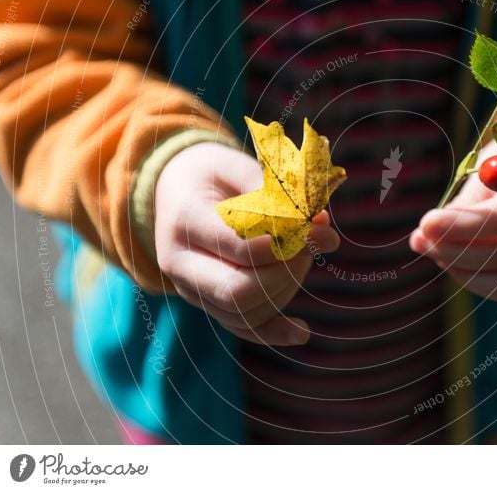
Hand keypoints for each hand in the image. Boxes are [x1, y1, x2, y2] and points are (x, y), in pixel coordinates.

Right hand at [154, 142, 338, 344]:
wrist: (177, 190)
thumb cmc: (213, 173)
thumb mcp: (236, 165)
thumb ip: (272, 191)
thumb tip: (317, 221)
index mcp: (184, 219)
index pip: (237, 246)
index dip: (284, 242)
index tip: (319, 227)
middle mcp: (179, 262)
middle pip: (238, 291)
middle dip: (288, 271)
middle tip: (314, 241)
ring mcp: (190, 288)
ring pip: (243, 312)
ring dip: (288, 289)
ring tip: (306, 254)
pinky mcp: (207, 303)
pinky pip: (241, 328)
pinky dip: (274, 332)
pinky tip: (301, 331)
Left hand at [410, 122, 496, 302]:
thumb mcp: (495, 164)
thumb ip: (467, 202)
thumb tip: (424, 238)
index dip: (463, 225)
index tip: (425, 223)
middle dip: (456, 249)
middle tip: (420, 238)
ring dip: (464, 270)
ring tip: (433, 249)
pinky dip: (480, 282)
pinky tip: (453, 262)